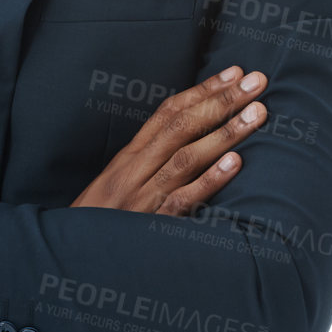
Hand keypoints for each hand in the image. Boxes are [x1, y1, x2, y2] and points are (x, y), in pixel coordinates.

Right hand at [70, 65, 267, 215]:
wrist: (73, 258)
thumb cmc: (100, 222)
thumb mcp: (118, 184)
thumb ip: (148, 161)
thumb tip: (189, 137)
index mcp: (129, 157)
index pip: (169, 113)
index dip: (203, 90)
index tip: (235, 73)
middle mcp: (136, 171)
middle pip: (182, 127)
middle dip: (221, 101)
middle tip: (257, 82)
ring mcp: (144, 198)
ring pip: (187, 158)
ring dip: (225, 133)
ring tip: (257, 114)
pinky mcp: (152, 226)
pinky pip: (184, 200)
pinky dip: (210, 181)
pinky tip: (235, 164)